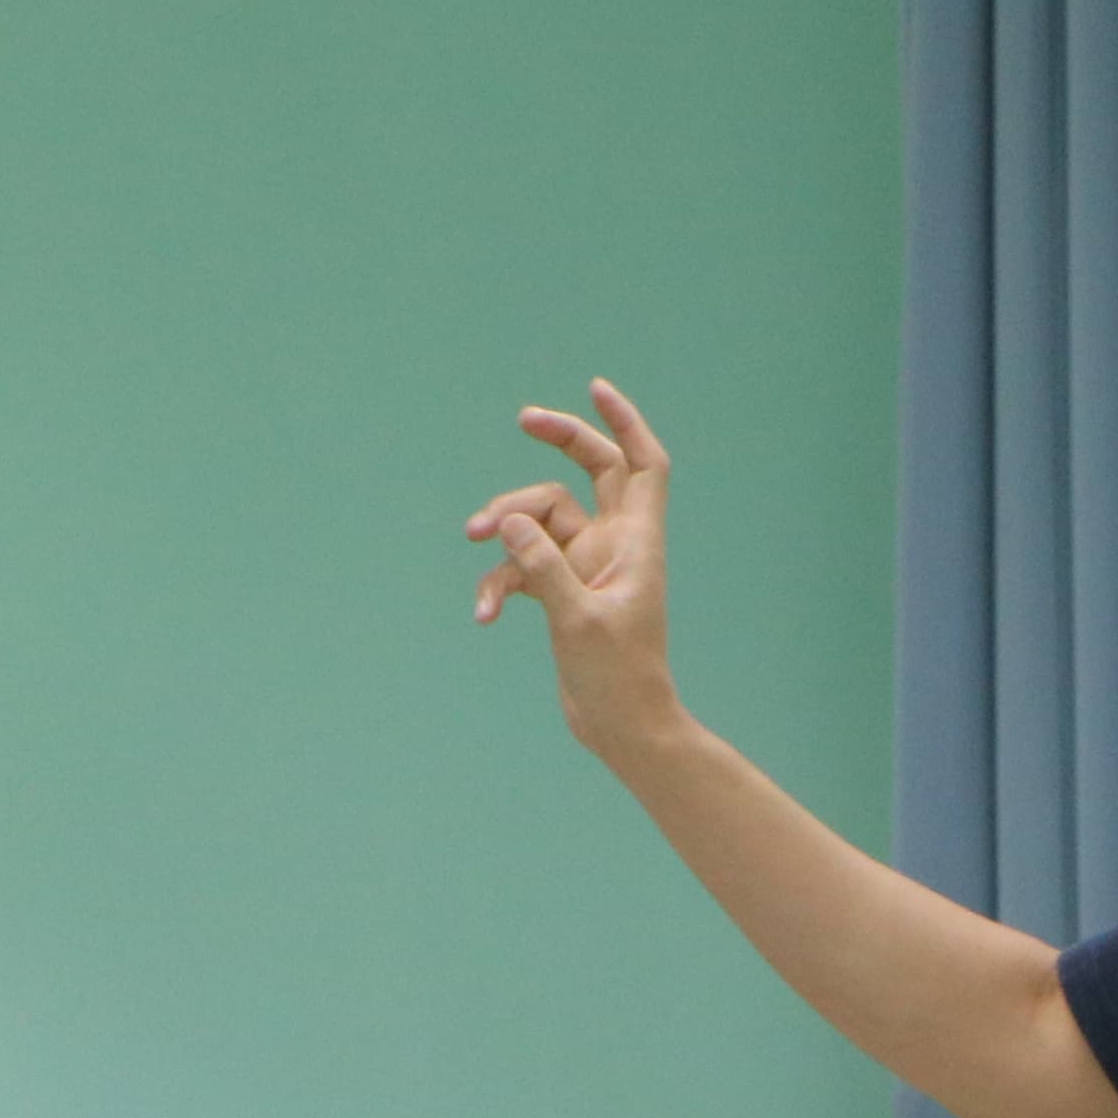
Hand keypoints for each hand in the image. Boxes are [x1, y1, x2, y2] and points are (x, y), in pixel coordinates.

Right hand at [466, 380, 686, 766]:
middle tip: (524, 418)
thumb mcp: (576, 620)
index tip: (595, 389)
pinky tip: (484, 613)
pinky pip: (521, 566)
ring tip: (474, 543)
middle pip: (591, 471)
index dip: (625, 422)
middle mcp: (613, 543)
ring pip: (540, 519)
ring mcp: (585, 565)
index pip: (642, 464)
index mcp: (636, 541)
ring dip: (506, 529)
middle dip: (559, 441)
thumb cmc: (618, 678)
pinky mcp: (560, 591)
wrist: (621, 727)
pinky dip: (499, 581)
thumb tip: (509, 521)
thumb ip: (542, 567)